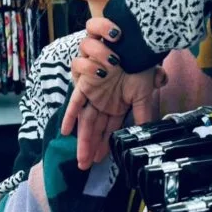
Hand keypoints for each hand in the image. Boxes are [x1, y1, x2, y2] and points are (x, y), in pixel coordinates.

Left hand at [63, 18, 167, 170]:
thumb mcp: (143, 95)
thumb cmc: (140, 67)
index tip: (100, 162)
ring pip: (86, 121)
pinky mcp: (86, 84)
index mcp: (118, 104)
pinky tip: (66, 131)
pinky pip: (76, 101)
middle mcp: (104, 101)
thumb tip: (145, 135)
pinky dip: (71, 115)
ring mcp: (94, 93)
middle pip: (95, 128)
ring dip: (83, 139)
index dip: (104, 145)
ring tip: (81, 158)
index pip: (110, 129)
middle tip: (85, 166)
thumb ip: (143, 115)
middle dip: (90, 147)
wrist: (133, 44)